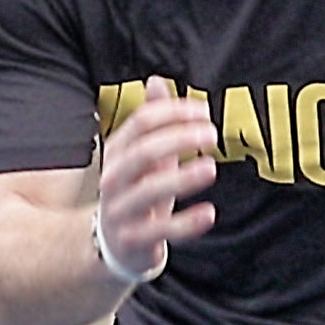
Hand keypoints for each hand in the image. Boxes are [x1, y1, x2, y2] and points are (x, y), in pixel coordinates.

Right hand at [97, 78, 217, 275]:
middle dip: (177, 139)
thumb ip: (153, 121)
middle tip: (211, 134)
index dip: (172, 113)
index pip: (140, 123)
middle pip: (141, 152)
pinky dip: (187, 223)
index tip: (203, 112)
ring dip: (181, 178)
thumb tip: (156, 81)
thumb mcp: (143, 156)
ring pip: (148, 191)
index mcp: (116, 153)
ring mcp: (121, 211)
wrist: (115, 243)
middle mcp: (113, 179)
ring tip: (210, 167)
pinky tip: (210, 213)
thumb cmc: (138, 192)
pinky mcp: (134, 240)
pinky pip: (161, 231)